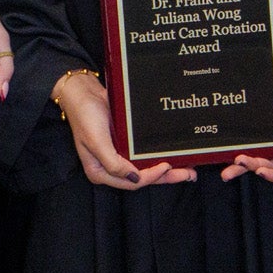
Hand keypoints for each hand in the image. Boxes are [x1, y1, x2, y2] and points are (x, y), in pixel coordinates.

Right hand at [55, 69, 194, 189]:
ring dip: (167, 169)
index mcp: (101, 172)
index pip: (132, 182)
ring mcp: (119, 155)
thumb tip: (135, 178)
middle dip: (167, 177)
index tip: (167, 166)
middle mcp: (111, 167)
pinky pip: (144, 154)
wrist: (83, 91)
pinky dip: (158, 155)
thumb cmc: (85, 115)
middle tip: (189, 175)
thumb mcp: (96, 141)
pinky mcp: (125, 143)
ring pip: (146, 167)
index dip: (151, 177)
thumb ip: (113, 163)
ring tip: (188, 168)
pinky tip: (173, 154)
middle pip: (143, 177)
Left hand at [224, 67, 272, 181]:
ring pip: (256, 161)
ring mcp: (270, 140)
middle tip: (241, 161)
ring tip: (229, 170)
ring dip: (242, 168)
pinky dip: (236, 155)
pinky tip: (227, 158)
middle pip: (269, 168)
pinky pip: (247, 147)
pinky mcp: (258, 132)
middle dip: (255, 168)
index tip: (262, 171)